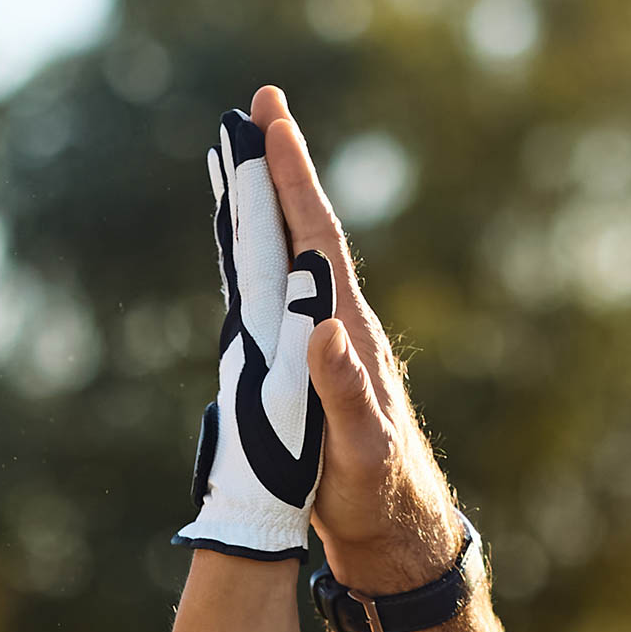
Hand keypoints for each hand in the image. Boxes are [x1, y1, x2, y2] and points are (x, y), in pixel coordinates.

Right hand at [251, 87, 462, 592]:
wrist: (386, 523)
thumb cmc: (375, 491)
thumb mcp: (362, 448)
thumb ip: (344, 393)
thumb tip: (324, 326)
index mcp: (350, 333)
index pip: (320, 241)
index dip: (297, 181)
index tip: (275, 121)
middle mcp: (337, 324)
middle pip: (304, 232)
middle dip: (282, 170)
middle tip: (259, 107)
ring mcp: (321, 341)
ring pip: (288, 258)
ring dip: (267, 206)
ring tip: (244, 160)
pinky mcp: (304, 365)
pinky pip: (276, 294)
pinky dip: (259, 258)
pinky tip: (247, 247)